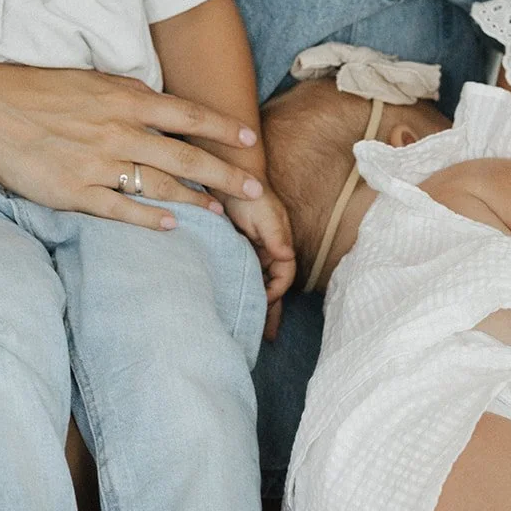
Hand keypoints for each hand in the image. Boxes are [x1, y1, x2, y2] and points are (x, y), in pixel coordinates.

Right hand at [0, 65, 267, 231]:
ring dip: (194, 201)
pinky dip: (148, 220)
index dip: (223, 128)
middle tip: (254, 191)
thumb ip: (130, 95)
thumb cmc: (40, 90)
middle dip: (225, 176)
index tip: (250, 140)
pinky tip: (171, 227)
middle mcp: (118, 132)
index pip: (188, 115)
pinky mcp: (73, 191)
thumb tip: (163, 102)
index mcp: (124, 100)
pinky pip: (120, 210)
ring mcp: (97, 164)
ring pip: (159, 186)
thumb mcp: (92, 81)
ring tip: (219, 213)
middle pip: (185, 157)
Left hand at [225, 187, 296, 335]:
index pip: (284, 277)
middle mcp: (267, 251)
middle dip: (271, 310)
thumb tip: (287, 255)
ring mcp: (250, 252)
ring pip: (256, 284)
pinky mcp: (232, 250)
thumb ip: (276, 235)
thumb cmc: (247, 191)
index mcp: (279, 245)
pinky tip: (230, 304)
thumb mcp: (264, 213)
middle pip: (272, 287)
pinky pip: (238, 275)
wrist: (224, 173)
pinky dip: (238, 290)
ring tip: (249, 329)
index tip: (261, 303)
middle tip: (267, 337)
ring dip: (255, 304)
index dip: (275, 293)